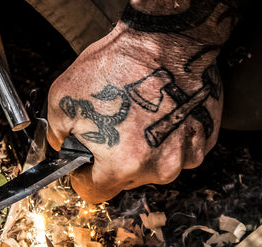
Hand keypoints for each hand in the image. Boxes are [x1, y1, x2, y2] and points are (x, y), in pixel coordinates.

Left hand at [47, 2, 234, 203]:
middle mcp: (159, 168)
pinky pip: (176, 150)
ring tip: (137, 117)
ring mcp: (186, 155)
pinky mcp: (202, 140)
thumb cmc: (119, 65)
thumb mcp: (63, 100)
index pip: (95, 193)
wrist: (166, 39)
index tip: (85, 164)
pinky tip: (158, 114)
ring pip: (153, 166)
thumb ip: (59, 137)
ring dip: (143, 150)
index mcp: (123, 165)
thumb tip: (64, 149)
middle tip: (113, 127)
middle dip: (114, 160)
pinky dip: (166, 138)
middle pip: (125, 179)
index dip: (84, 178)